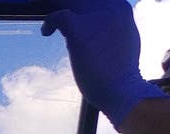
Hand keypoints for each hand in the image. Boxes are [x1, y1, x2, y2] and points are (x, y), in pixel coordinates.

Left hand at [40, 0, 166, 124]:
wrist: (121, 89)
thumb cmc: (120, 71)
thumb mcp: (123, 39)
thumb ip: (111, 25)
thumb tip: (94, 24)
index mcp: (121, 8)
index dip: (83, 3)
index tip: (74, 8)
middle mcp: (110, 7)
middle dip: (68, 4)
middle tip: (58, 10)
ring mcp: (95, 16)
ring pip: (68, 1)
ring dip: (58, 7)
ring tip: (51, 17)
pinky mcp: (79, 27)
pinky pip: (57, 16)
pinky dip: (49, 23)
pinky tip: (46, 31)